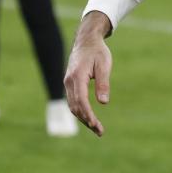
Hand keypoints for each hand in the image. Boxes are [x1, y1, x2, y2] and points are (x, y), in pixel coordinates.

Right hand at [64, 11, 113, 136]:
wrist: (86, 41)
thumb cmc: (97, 51)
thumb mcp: (104, 65)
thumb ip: (103, 83)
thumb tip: (104, 103)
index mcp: (77, 76)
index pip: (81, 100)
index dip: (88, 114)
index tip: (96, 124)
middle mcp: (69, 82)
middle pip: (75, 107)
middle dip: (87, 120)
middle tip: (100, 131)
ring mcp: (68, 84)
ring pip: (73, 106)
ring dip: (83, 118)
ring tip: (97, 128)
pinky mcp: (70, 85)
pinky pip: (73, 101)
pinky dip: (80, 111)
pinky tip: (89, 119)